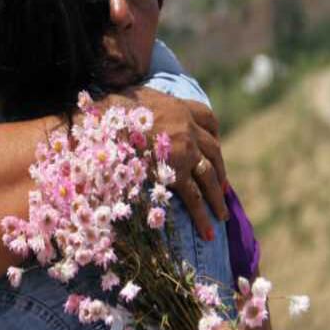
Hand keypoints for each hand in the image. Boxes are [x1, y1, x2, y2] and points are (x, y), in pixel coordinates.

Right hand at [110, 87, 229, 239]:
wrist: (106, 118)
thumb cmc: (113, 106)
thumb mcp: (137, 97)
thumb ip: (149, 105)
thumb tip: (138, 110)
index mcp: (180, 108)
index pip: (208, 119)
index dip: (212, 134)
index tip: (214, 145)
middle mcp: (188, 129)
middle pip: (214, 151)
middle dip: (220, 171)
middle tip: (222, 187)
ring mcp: (185, 151)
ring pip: (210, 177)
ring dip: (218, 198)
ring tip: (222, 216)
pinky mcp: (174, 172)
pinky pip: (193, 197)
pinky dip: (202, 216)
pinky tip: (208, 233)